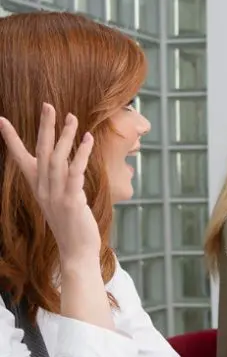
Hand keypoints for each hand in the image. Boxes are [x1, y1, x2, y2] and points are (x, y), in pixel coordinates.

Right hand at [0, 104, 99, 266]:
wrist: (76, 251)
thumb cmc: (72, 224)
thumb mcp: (62, 199)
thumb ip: (62, 181)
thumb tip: (68, 162)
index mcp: (37, 187)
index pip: (21, 158)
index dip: (11, 139)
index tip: (2, 119)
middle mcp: (42, 189)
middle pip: (40, 151)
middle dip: (44, 127)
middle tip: (48, 105)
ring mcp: (55, 195)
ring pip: (57, 159)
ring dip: (66, 136)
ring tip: (73, 117)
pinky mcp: (70, 201)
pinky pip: (74, 173)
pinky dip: (81, 155)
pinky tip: (88, 140)